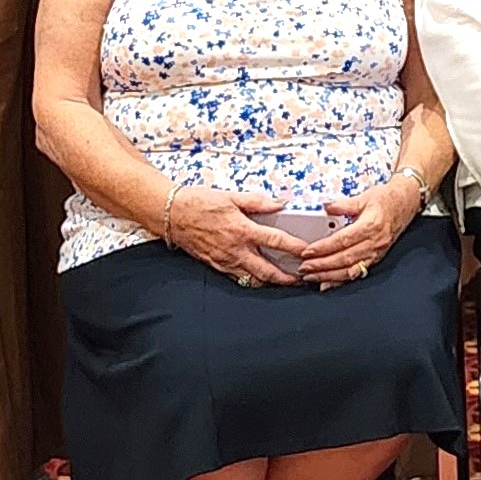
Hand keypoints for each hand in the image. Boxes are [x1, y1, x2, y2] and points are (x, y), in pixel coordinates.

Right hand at [166, 187, 303, 286]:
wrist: (173, 215)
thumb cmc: (200, 203)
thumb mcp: (231, 197)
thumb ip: (258, 202)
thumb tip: (280, 203)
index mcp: (242, 229)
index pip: (276, 241)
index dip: (295, 247)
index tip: (308, 251)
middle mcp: (236, 249)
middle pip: (268, 270)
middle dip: (288, 278)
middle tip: (302, 278)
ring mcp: (226, 261)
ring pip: (254, 279)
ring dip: (271, 282)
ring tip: (285, 281)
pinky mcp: (217, 266)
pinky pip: (239, 278)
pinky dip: (253, 280)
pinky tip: (260, 278)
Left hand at [299, 176, 423, 286]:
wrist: (406, 203)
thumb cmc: (386, 199)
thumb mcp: (363, 197)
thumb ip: (343, 204)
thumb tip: (326, 207)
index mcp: (370, 226)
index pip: (342, 240)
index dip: (323, 248)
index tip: (307, 252)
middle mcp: (374, 242)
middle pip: (344, 258)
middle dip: (322, 265)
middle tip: (304, 268)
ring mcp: (376, 252)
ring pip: (350, 269)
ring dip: (329, 276)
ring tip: (312, 277)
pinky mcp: (376, 258)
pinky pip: (357, 272)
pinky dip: (342, 279)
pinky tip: (329, 283)